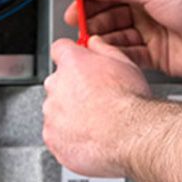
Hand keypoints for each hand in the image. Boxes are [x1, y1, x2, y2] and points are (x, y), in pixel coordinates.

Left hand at [43, 37, 151, 176]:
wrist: (130, 136)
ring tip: (95, 122)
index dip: (70, 56)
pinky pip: (56, 135)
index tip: (76, 64)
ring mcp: (52, 113)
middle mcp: (57, 85)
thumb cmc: (129, 102)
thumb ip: (104, 49)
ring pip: (56, 110)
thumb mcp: (125, 64)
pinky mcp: (52, 138)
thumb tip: (95, 43)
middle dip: (71, 89)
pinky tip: (90, 137)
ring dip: (70, 114)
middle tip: (94, 99)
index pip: (59, 50)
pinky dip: (68, 137)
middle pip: (58, 82)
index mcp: (72, 63)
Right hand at [67, 0, 181, 77]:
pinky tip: (107, 57)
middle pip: (109, 18)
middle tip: (77, 31)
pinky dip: (117, 57)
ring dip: (103, 42)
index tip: (73, 9)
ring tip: (89, 46)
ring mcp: (153, 35)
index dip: (88, 2)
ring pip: (118, 39)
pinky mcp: (159, 58)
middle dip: (92, 24)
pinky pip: (130, 57)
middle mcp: (147, 12)